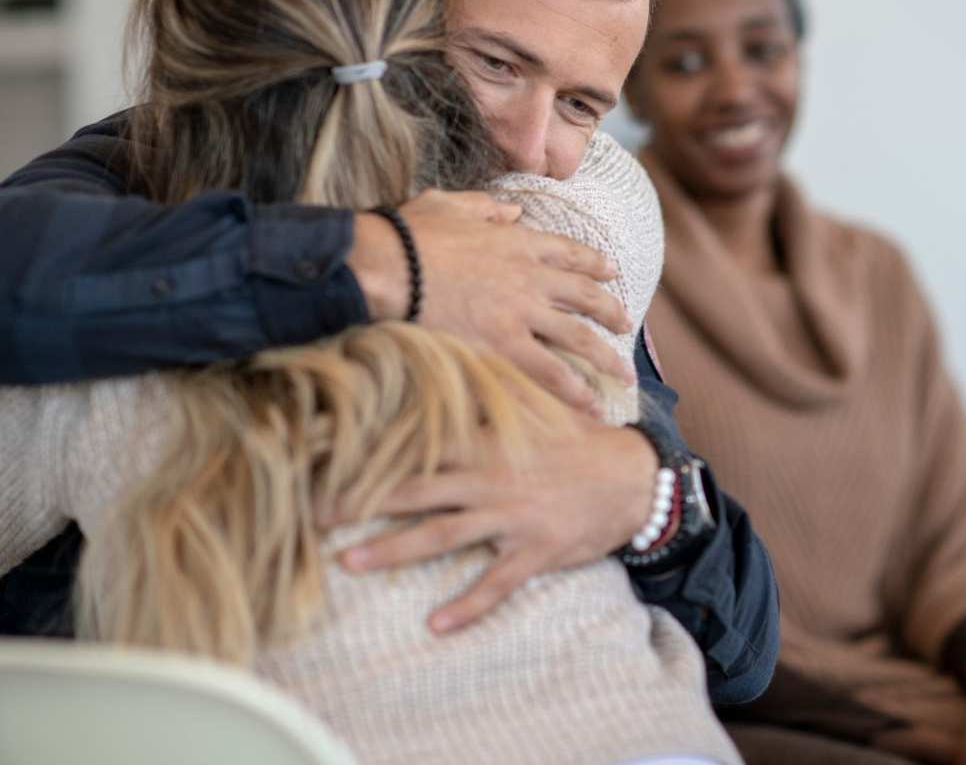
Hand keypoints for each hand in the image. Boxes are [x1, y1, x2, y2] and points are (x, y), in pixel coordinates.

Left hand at [335, 418, 657, 632]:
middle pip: (417, 491)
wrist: (631, 477)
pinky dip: (467, 605)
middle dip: (364, 502)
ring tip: (351, 564)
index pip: (419, 442)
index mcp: (487, 442)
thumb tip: (453, 359)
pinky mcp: (534, 551)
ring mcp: (510, 517)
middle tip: (316, 514)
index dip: (374, 447)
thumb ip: (492, 392)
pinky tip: (436, 625)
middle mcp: (490, 479)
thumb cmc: (576, 440)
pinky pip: (495, 583)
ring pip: (443, 536)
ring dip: (395, 552)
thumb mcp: (535, 407)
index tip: (331, 452)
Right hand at [348, 189, 633, 413]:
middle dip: (611, 311)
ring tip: (626, 375)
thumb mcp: (451, 204)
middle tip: (625, 323)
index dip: (594, 263)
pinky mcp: (505, 344)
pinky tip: (593, 405)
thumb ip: (488, 208)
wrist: (390, 266)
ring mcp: (521, 312)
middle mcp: (530, 277)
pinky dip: (576, 390)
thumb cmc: (411, 235)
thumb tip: (514, 209)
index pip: (569, 253)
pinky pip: (551, 372)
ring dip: (607, 358)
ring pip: (579, 337)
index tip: (611, 271)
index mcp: (518, 241)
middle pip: (585, 295)